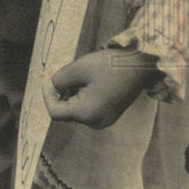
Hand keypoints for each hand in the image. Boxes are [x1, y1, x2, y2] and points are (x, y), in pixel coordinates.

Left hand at [43, 49, 162, 128]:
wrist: (141, 66)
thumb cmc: (110, 66)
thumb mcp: (78, 68)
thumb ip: (59, 79)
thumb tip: (53, 86)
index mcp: (87, 114)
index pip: (55, 111)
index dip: (47, 95)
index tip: (50, 78)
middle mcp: (96, 122)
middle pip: (66, 110)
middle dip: (62, 91)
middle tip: (70, 73)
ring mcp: (104, 119)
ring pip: (76, 107)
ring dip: (73, 91)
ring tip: (84, 75)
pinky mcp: (109, 114)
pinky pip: (88, 106)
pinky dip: (83, 93)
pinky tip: (92, 80)